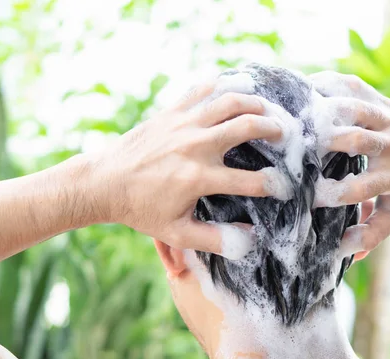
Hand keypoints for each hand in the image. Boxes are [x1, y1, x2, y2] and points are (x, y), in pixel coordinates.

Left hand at [84, 79, 282, 258]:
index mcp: (199, 179)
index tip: (284, 187)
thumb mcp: (177, 233)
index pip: (251, 181)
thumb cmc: (142, 210)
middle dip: (274, 130)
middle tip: (285, 137)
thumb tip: (250, 240)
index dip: (275, 185)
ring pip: (230, 101)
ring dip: (255, 103)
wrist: (104, 183)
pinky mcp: (172, 112)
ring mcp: (184, 124)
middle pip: (247, 127)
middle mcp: (195, 147)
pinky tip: (237, 92)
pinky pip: (203, 90)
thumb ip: (215, 239)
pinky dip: (224, 87)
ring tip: (268, 111)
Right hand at [310, 71, 389, 256]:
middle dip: (323, 143)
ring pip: (354, 107)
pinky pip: (354, 87)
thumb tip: (341, 253)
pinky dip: (327, 85)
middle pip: (356, 140)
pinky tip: (303, 90)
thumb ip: (370, 236)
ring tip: (292, 117)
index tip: (307, 199)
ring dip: (322, 110)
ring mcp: (389, 119)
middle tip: (292, 150)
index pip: (359, 188)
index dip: (331, 194)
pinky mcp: (383, 100)